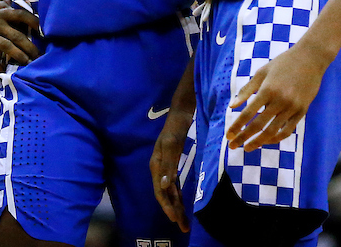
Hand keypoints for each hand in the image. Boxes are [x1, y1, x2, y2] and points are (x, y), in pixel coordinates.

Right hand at [0, 0, 39, 73]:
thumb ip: (10, 6)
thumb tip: (26, 3)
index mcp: (3, 13)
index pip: (22, 16)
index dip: (33, 22)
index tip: (44, 32)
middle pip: (17, 36)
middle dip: (30, 47)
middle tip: (40, 57)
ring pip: (7, 47)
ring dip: (19, 56)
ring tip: (28, 65)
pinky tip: (4, 73)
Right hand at [149, 111, 192, 232]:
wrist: (180, 113)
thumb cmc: (175, 128)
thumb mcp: (172, 145)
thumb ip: (168, 164)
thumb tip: (165, 186)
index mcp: (156, 165)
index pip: (160, 191)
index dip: (166, 206)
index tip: (175, 219)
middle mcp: (159, 169)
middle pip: (164, 195)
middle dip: (173, 211)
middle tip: (183, 226)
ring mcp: (165, 167)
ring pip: (170, 192)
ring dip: (176, 206)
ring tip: (184, 221)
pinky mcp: (173, 164)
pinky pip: (174, 185)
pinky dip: (178, 196)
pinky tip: (183, 203)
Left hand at [226, 45, 327, 150]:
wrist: (310, 59)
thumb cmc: (282, 64)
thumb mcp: (261, 72)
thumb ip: (246, 90)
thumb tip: (232, 106)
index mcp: (267, 90)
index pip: (248, 113)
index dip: (237, 126)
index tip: (228, 135)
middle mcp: (280, 101)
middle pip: (258, 125)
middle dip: (243, 137)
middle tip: (232, 146)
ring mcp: (293, 107)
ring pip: (273, 131)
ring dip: (259, 142)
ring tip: (248, 147)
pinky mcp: (302, 111)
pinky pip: (288, 130)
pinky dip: (276, 138)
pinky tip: (266, 140)